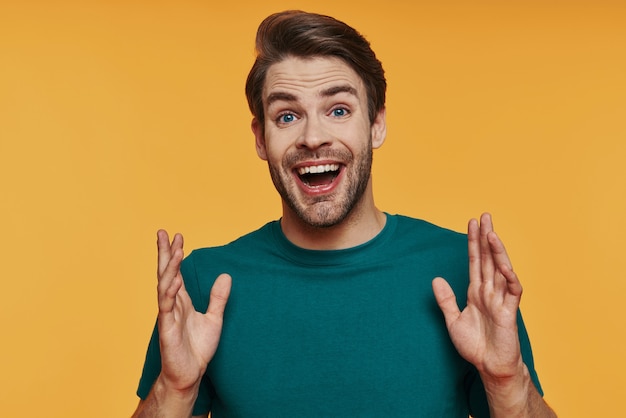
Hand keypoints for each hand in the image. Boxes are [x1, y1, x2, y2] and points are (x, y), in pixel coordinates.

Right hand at [156, 230, 230, 392]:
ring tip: (173, 250)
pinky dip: (169, 292)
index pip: (176, 272)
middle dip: (164, 253)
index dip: (175, 254)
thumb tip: (226, 276)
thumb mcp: (214, 318)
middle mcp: (172, 304)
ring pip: (164, 286)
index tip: (177, 235)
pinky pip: (166, 307)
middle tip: (163, 232)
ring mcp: (167, 315)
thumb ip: (218, 298)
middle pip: (165, 273)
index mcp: (181, 301)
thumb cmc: (197, 349)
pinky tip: (174, 279)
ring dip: (169, 268)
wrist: (190, 374)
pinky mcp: (167, 329)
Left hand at [432, 213, 522, 380]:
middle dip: (486, 237)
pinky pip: (512, 291)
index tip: (472, 223)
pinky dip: (509, 277)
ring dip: (497, 251)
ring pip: (500, 270)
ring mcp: (501, 300)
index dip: (473, 242)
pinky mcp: (510, 312)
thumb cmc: (475, 346)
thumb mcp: (453, 320)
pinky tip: (504, 265)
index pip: (474, 261)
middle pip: (488, 259)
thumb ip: (446, 300)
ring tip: (492, 233)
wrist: (490, 367)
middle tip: (485, 216)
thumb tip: (435, 279)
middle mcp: (489, 291)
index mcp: (476, 292)